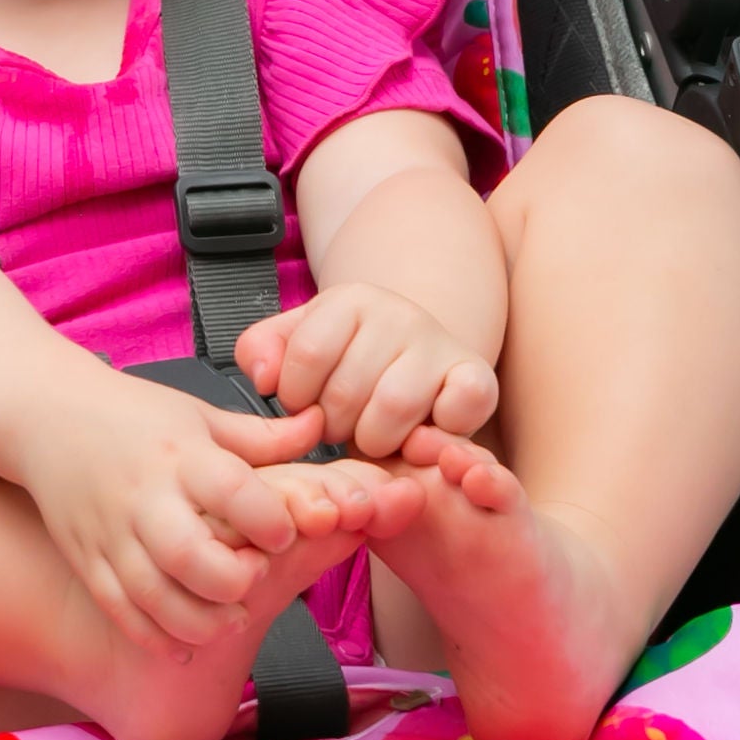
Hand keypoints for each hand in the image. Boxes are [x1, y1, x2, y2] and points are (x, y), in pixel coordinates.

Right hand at [20, 380, 362, 656]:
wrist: (46, 415)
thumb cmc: (133, 415)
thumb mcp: (199, 414)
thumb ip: (262, 436)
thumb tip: (321, 425)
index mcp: (180, 453)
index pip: (230, 489)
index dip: (267, 519)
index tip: (285, 534)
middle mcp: (143, 496)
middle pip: (187, 554)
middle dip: (231, 581)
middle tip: (256, 578)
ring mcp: (110, 532)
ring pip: (152, 595)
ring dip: (198, 621)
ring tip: (230, 621)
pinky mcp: (87, 558)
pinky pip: (118, 608)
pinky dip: (152, 635)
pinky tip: (183, 644)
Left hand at [237, 283, 497, 459]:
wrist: (414, 350)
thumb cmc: (351, 358)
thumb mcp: (298, 343)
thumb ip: (262, 352)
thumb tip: (264, 377)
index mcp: (349, 300)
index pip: (305, 356)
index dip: (297, 396)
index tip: (305, 404)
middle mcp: (399, 313)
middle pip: (346, 391)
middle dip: (333, 425)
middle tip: (340, 425)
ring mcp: (439, 343)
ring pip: (394, 407)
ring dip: (374, 439)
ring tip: (371, 434)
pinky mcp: (477, 376)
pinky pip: (460, 407)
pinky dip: (438, 429)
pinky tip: (420, 432)